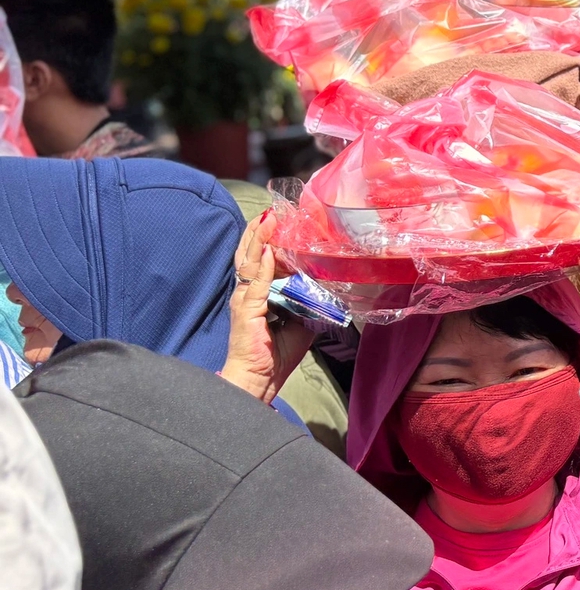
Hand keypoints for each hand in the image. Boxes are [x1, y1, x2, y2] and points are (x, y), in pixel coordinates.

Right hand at [218, 212, 311, 404]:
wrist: (259, 380)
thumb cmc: (276, 355)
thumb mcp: (301, 322)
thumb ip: (308, 302)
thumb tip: (326, 287)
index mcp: (258, 294)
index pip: (259, 259)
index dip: (267, 239)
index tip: (280, 219)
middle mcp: (247, 292)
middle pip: (249, 253)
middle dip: (260, 230)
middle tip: (273, 210)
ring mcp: (244, 299)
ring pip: (249, 261)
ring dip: (259, 238)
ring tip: (268, 218)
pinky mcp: (246, 309)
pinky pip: (255, 281)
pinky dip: (261, 263)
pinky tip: (266, 247)